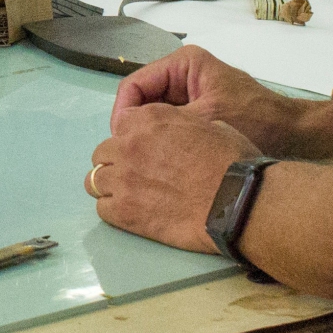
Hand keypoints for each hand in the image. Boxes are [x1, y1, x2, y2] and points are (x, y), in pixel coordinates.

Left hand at [87, 104, 260, 252]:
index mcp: (149, 119)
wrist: (237, 201)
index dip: (132, 137)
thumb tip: (176, 134)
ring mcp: (123, 179)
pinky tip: (133, 213)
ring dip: (111, 186)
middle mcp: (129, 145)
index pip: (121, 123)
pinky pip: (102, 209)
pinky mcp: (124, 212)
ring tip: (132, 195)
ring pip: (95, 180)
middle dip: (117, 161)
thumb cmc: (232, 162)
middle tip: (138, 174)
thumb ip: (179, 125)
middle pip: (103, 153)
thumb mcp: (209, 124)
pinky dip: (114, 210)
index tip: (144, 149)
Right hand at [113, 44, 316, 155]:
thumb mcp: (204, 120)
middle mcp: (184, 76)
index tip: (122, 143)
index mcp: (183, 65)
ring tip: (146, 162)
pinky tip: (164, 163)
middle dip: (135, 128)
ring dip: (150, 138)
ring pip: (154, 118)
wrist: (298, 136)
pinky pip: (171, 127)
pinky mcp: (200, 114)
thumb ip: (162, 124)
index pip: (134, 86)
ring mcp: (192, 95)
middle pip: (142, 102)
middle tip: (131, 158)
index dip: (123, 115)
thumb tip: (124, 138)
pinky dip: (166, 143)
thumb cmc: (257, 121)